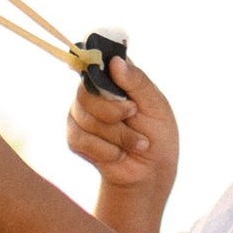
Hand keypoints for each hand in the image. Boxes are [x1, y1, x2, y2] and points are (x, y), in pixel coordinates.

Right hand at [66, 51, 178, 232]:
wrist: (151, 172)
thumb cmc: (157, 135)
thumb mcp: (156, 106)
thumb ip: (137, 82)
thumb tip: (116, 62)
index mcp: (114, 77)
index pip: (95, 60)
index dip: (97, 65)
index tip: (112, 76)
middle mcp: (93, 92)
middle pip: (86, 91)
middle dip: (113, 110)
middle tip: (133, 115)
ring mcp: (80, 114)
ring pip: (86, 118)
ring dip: (118, 135)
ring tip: (137, 142)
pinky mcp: (75, 138)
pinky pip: (81, 139)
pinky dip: (107, 150)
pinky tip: (120, 153)